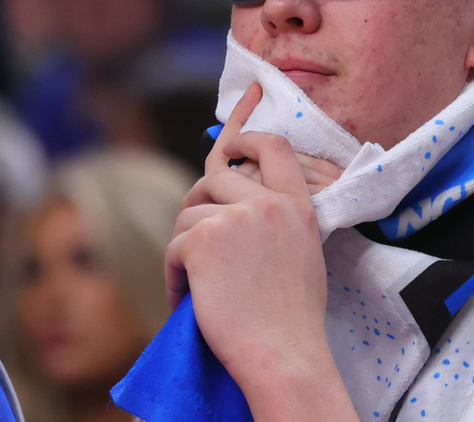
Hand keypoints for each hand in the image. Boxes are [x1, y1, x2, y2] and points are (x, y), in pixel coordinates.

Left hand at [165, 84, 348, 417]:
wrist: (285, 353)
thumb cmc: (291, 318)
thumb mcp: (299, 254)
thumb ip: (275, 220)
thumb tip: (234, 202)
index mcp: (298, 205)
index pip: (272, 146)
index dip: (247, 130)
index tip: (237, 120)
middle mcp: (270, 203)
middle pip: (215, 177)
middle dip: (197, 206)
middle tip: (193, 244)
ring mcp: (238, 217)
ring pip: (188, 213)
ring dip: (184, 250)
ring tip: (197, 287)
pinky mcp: (204, 238)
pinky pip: (173, 246)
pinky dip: (174, 276)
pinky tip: (188, 300)